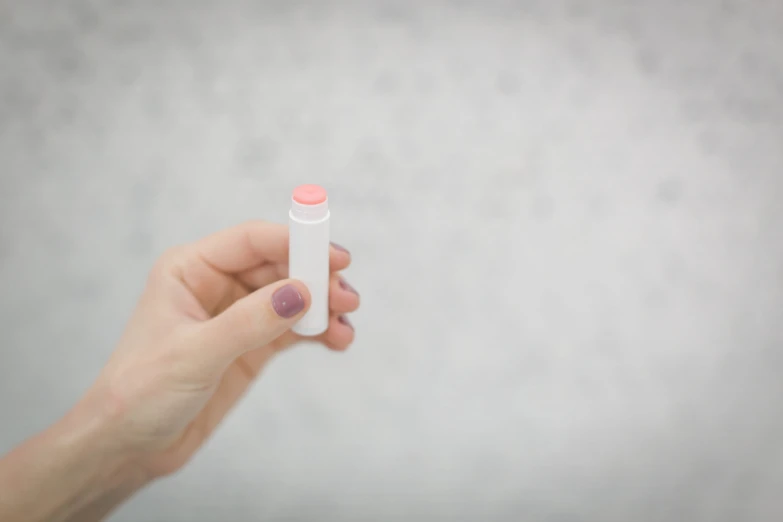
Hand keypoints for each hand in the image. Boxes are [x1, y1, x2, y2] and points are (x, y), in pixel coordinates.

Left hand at [84, 221, 358, 478]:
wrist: (128, 447)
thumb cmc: (139, 393)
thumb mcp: (195, 355)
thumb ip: (249, 322)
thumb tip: (302, 293)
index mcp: (191, 269)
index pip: (252, 241)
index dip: (296, 243)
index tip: (334, 258)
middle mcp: (216, 285)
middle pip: (280, 266)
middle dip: (316, 279)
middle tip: (346, 299)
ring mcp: (237, 315)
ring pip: (292, 296)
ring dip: (322, 307)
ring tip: (344, 327)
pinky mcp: (252, 345)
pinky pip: (293, 328)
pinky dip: (318, 331)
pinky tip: (337, 341)